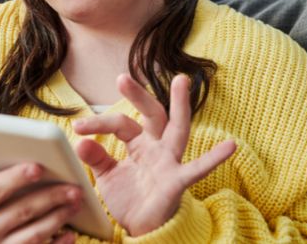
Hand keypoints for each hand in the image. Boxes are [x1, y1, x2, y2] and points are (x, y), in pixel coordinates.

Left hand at [72, 73, 236, 236]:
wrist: (142, 230)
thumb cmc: (130, 199)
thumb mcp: (108, 176)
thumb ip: (96, 157)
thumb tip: (80, 142)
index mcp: (140, 143)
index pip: (120, 124)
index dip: (98, 124)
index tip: (77, 128)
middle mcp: (157, 147)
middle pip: (152, 114)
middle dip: (139, 96)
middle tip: (121, 78)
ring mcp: (170, 162)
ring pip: (177, 129)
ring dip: (180, 105)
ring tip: (182, 81)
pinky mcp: (178, 181)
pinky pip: (197, 169)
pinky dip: (213, 158)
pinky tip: (229, 146)